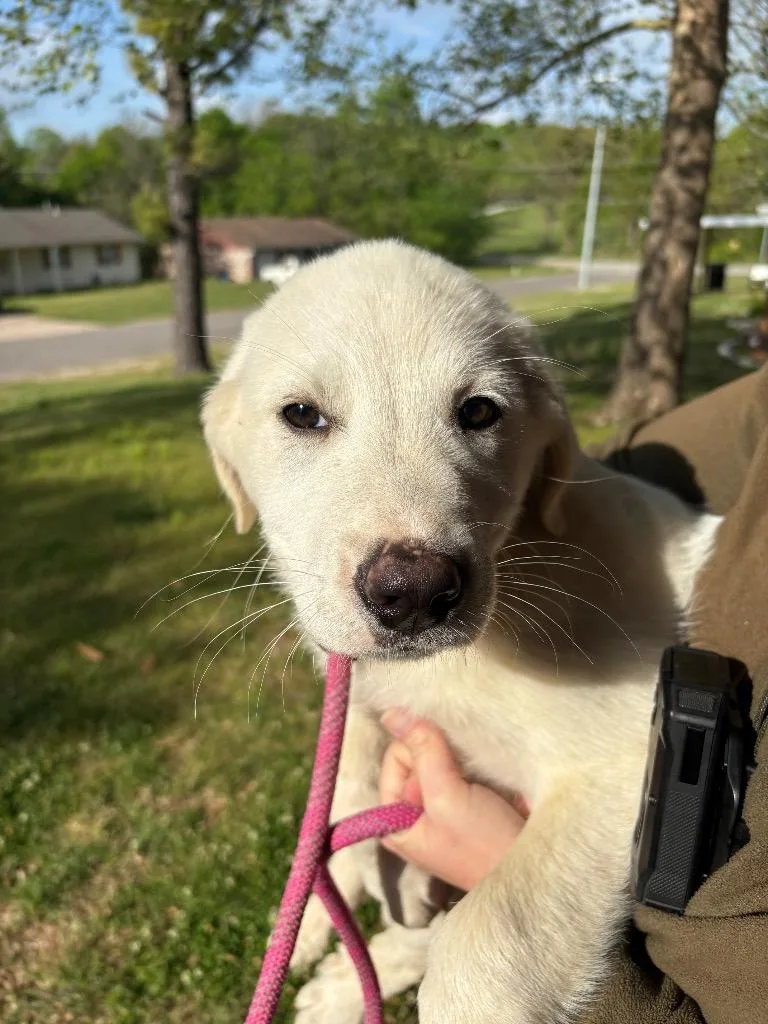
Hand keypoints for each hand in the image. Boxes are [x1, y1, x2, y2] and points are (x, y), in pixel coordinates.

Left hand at [378, 709, 527, 890]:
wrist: (537, 870)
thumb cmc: (485, 844)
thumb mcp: (447, 798)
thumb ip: (422, 752)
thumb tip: (392, 712)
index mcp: (396, 820)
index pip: (396, 757)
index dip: (420, 751)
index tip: (447, 767)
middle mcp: (415, 812)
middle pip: (418, 754)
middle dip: (442, 752)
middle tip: (467, 773)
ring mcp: (444, 806)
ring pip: (443, 756)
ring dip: (462, 755)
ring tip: (481, 771)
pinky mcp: (471, 800)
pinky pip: (465, 765)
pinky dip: (477, 761)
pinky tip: (490, 769)